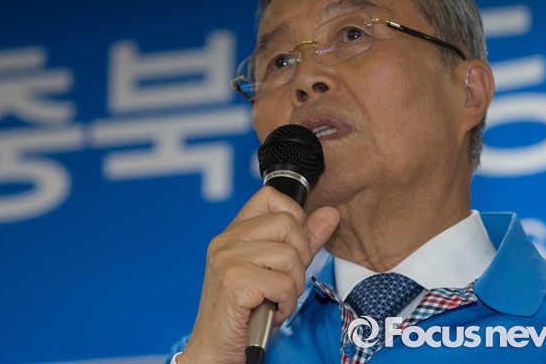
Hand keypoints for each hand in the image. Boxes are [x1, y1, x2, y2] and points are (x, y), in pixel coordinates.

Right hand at [177, 186, 339, 363]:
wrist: (215, 351)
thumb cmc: (245, 314)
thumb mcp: (276, 272)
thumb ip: (302, 241)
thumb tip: (330, 214)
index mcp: (233, 233)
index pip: (270, 197)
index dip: (294, 218)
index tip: (292, 247)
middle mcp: (226, 241)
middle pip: (288, 224)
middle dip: (300, 257)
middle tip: (285, 282)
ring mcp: (227, 260)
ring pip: (290, 256)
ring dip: (293, 286)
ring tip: (277, 300)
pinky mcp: (235, 282)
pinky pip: (284, 284)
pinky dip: (286, 304)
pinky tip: (272, 312)